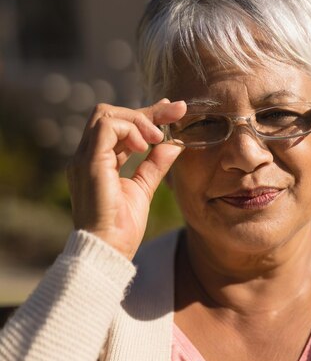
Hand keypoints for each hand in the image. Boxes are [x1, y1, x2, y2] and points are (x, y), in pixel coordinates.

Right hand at [67, 99, 185, 259]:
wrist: (108, 250)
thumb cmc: (122, 228)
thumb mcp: (143, 189)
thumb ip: (155, 165)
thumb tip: (174, 145)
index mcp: (98, 161)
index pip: (119, 127)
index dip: (146, 115)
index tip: (172, 110)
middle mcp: (87, 155)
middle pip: (112, 114)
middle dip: (147, 111)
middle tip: (176, 111)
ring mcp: (84, 158)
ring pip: (107, 114)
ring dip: (139, 120)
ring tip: (158, 138)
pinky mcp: (89, 162)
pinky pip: (107, 127)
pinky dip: (130, 130)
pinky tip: (146, 145)